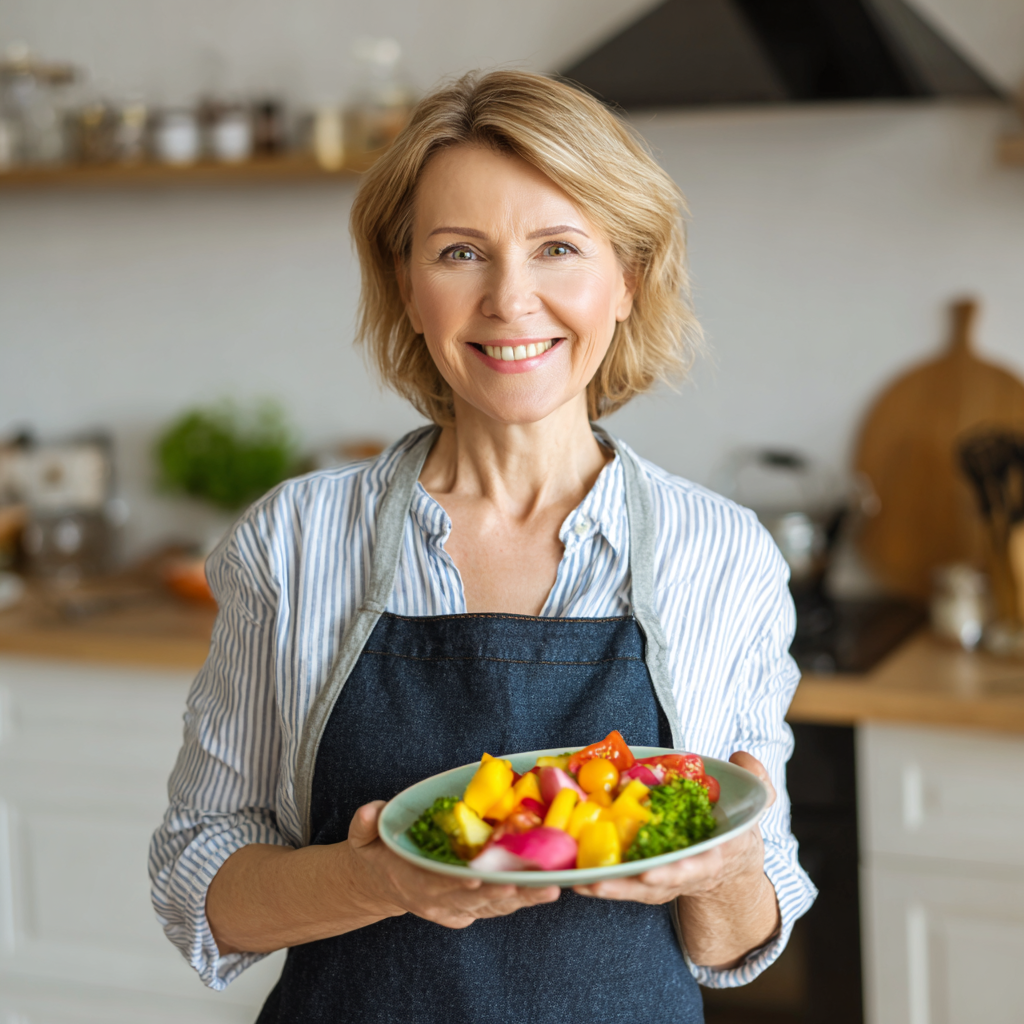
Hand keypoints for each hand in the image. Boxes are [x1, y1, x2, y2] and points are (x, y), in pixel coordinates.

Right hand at [341, 801, 559, 928]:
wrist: (381, 885)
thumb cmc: (378, 854)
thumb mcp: (363, 839)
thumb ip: (364, 825)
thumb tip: (371, 811)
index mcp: (414, 886)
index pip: (439, 888)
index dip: (459, 886)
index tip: (479, 880)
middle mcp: (439, 902)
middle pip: (477, 900)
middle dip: (507, 892)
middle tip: (537, 883)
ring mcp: (457, 909)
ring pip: (495, 906)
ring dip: (523, 898)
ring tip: (552, 887)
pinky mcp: (471, 909)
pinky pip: (499, 907)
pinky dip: (522, 900)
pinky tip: (547, 890)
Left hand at [571, 752, 779, 966]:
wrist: (731, 860)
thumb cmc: (735, 825)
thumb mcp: (756, 801)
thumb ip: (756, 780)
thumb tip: (740, 758)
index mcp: (720, 852)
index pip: (704, 862)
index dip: (683, 869)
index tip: (662, 871)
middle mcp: (693, 870)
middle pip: (667, 881)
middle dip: (642, 882)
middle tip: (613, 878)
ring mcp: (671, 879)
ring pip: (642, 888)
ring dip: (615, 886)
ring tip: (586, 881)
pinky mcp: (651, 879)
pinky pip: (627, 883)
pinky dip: (605, 883)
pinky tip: (578, 878)